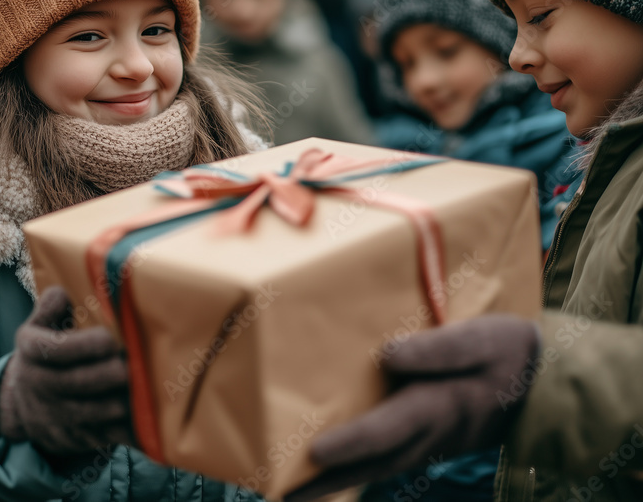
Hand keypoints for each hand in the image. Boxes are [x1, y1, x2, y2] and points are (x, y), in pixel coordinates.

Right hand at [0, 286, 132, 453]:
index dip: (85, 345)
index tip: (110, 339)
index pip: (56, 350)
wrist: (21, 402)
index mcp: (32, 352)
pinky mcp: (76, 438)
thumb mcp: (38, 325)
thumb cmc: (44, 353)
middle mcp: (40, 385)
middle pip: (78, 383)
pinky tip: (150, 415)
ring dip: (122, 401)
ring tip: (148, 385)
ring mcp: (57, 416)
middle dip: (110, 374)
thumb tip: (63, 292)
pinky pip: (105, 436)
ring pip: (94, 413)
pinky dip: (128, 428)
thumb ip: (51, 306)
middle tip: (136, 363)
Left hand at [285, 314, 539, 500]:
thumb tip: (387, 356)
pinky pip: (386, 461)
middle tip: (282, 494)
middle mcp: (428, 436)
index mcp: (437, 408)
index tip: (315, 451)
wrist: (545, 385)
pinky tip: (332, 471)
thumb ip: (436, 350)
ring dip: (335, 481)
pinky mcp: (428, 443)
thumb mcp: (479, 340)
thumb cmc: (506, 353)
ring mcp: (429, 445)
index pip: (386, 430)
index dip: (351, 442)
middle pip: (370, 463)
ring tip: (292, 491)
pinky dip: (356, 470)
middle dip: (326, 480)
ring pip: (376, 468)